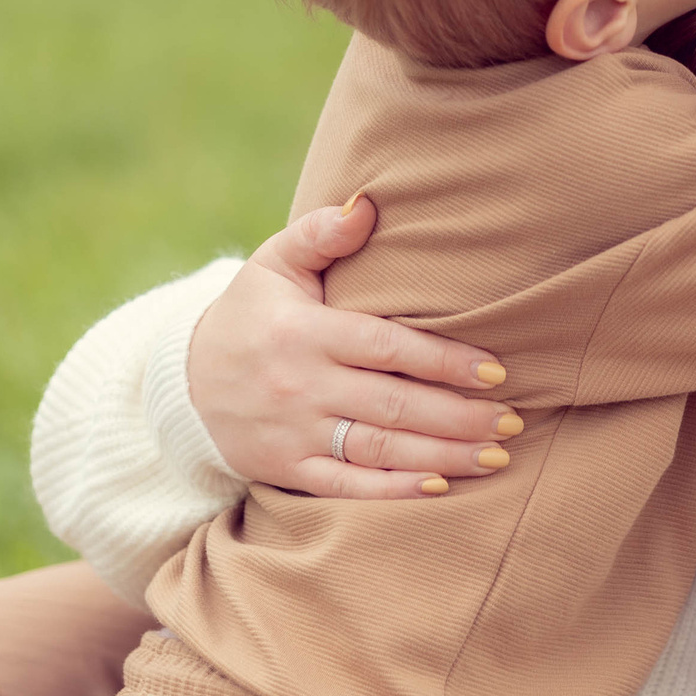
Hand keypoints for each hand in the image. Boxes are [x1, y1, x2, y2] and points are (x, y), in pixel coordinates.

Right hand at [187, 198, 519, 499]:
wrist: (181, 384)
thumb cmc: (249, 314)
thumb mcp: (273, 264)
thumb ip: (320, 233)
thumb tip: (367, 204)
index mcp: (304, 332)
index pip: (385, 346)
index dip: (442, 360)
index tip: (495, 370)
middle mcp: (301, 386)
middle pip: (392, 404)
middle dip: (458, 415)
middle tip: (513, 419)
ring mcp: (293, 433)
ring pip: (377, 450)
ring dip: (442, 455)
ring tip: (497, 454)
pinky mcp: (287, 469)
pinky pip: (345, 487)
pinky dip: (392, 492)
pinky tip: (441, 487)